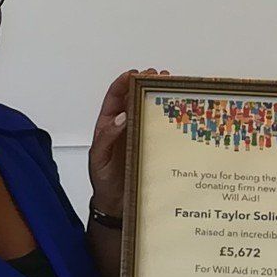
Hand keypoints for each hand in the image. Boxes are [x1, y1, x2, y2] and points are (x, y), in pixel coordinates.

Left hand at [87, 67, 166, 213]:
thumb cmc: (103, 180)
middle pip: (135, 98)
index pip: (114, 97)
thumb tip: (121, 117)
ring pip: (147, 110)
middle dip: (145, 83)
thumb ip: (107, 137)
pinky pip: (157, 127)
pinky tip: (177, 110)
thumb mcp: (99, 158)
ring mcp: (138, 134)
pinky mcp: (150, 145)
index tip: (133, 73)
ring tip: (170, 85)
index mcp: (108, 125)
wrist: (115, 203)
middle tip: (157, 75)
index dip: (123, 83)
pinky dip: (166, 117)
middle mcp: (125, 126)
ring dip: (157, 96)